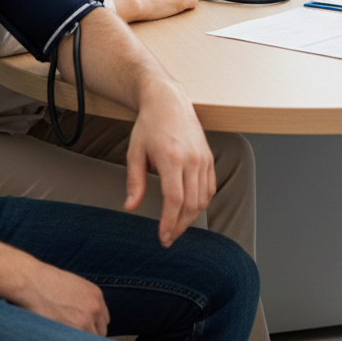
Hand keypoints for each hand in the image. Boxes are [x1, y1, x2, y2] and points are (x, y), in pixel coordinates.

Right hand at [12, 259, 109, 334]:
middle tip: (74, 337)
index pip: (103, 320)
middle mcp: (95, 308)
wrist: (33, 282)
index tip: (84, 331)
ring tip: (67, 340)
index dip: (93, 327)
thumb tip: (83, 316)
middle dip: (88, 336)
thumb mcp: (75, 286)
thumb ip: (84, 301)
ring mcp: (85, 320)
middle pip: (100, 332)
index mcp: (96, 296)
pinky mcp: (72, 330)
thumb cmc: (48, 283)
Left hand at [124, 79, 216, 246]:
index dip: (169, 222)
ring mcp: (203, 158)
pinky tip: (190, 210)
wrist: (169, 102)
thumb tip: (131, 206)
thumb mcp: (135, 152)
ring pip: (203, 198)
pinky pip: (210, 187)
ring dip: (191, 217)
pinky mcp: (209, 157)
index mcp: (172, 158)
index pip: (175, 199)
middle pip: (191, 203)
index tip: (162, 237)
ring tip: (177, 227)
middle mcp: (192, 159)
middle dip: (180, 226)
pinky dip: (202, 203)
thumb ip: (134, 181)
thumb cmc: (150, 125)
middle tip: (168, 238)